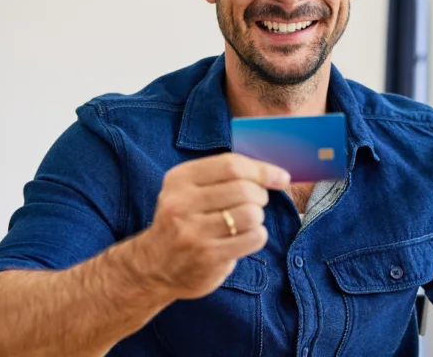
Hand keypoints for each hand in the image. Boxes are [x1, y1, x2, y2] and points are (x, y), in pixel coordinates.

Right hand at [135, 153, 289, 299]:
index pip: (231, 165)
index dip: (262, 169)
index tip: (280, 177)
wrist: (152, 267)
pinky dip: (257, 236)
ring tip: (246, 223)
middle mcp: (182, 203)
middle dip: (260, 196)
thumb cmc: (184, 222)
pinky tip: (243, 238)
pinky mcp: (207, 256)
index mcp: (179, 179)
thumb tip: (278, 175)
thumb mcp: (190, 190)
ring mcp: (193, 232)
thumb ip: (227, 177)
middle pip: (244, 189)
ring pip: (251, 214)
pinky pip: (253, 238)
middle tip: (255, 204)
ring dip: (257, 217)